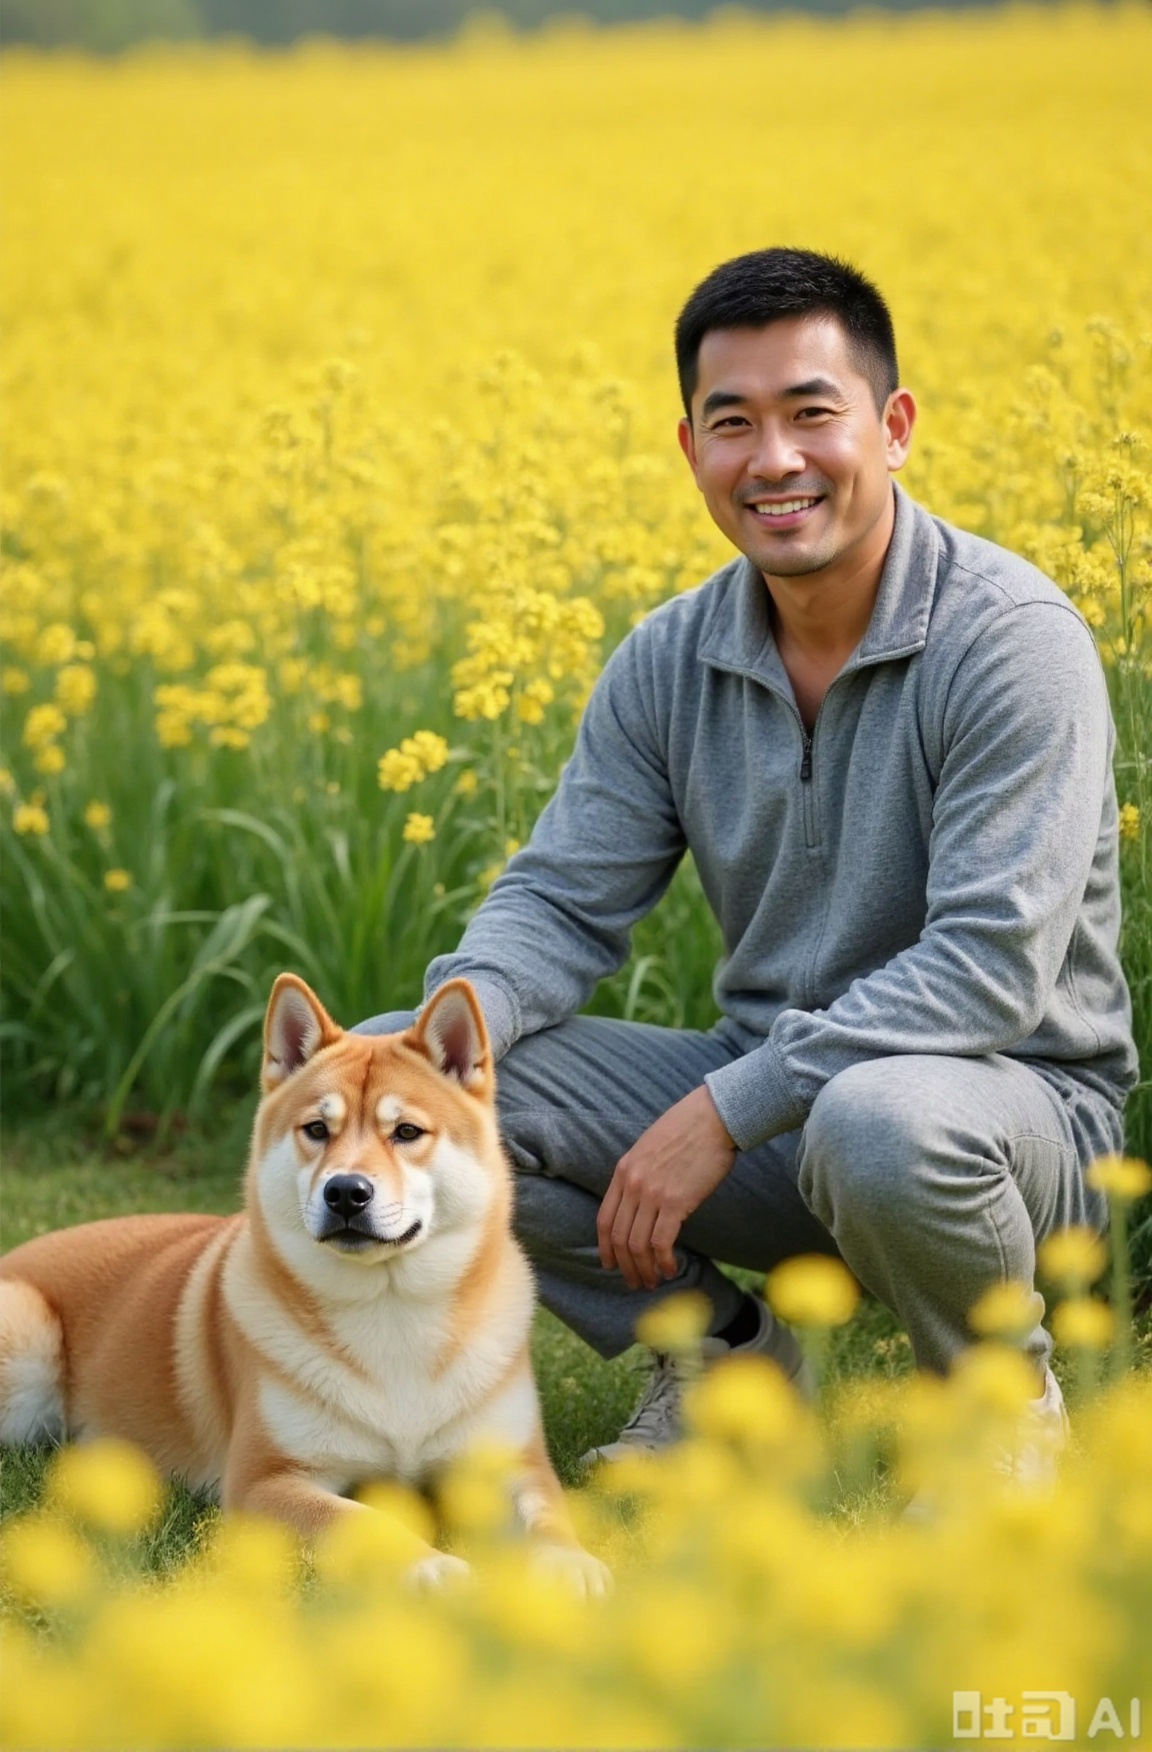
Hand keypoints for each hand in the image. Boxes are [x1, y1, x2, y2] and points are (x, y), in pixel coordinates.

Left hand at [597, 1085, 737, 1290]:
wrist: (713, 1116)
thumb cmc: (688, 1130)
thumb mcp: (650, 1148)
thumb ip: (640, 1174)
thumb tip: (642, 1203)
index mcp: (623, 1171)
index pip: (604, 1219)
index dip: (605, 1247)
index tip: (611, 1264)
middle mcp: (632, 1184)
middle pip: (619, 1238)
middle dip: (626, 1266)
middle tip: (636, 1281)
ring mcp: (652, 1193)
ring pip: (637, 1245)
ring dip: (644, 1269)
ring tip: (653, 1281)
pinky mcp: (675, 1201)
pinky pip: (661, 1242)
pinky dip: (663, 1261)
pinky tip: (671, 1269)